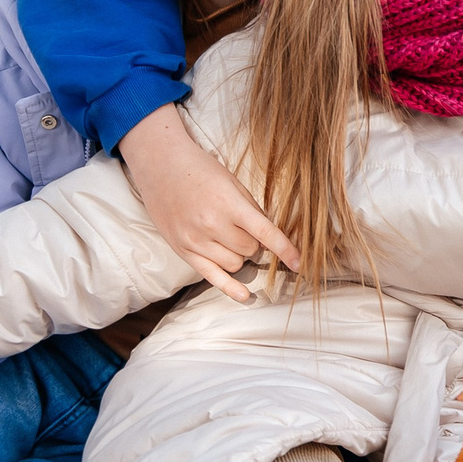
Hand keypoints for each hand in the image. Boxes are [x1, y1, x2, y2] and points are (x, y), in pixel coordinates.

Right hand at [120, 105, 297, 297]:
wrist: (161, 166)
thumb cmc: (200, 169)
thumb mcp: (232, 181)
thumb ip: (251, 209)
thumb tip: (268, 235)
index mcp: (229, 204)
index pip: (265, 233)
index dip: (286, 250)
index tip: (301, 263)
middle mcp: (212, 225)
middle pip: (250, 250)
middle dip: (255, 243)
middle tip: (245, 228)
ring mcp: (196, 241)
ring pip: (235, 264)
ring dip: (240, 256)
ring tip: (230, 237)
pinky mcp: (183, 251)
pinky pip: (211, 276)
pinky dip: (230, 288)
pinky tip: (244, 295)